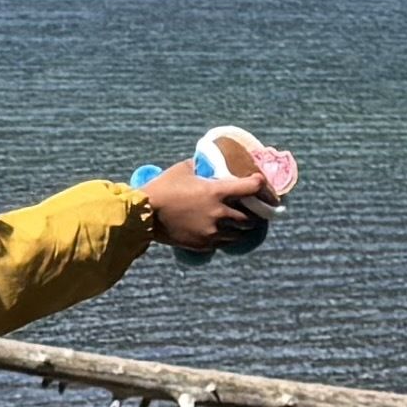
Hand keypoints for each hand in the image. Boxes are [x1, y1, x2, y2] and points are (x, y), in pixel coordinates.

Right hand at [144, 164, 277, 255]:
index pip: (252, 187)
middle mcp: (220, 213)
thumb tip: (207, 162)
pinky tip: (222, 233)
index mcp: (217, 192)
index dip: (261, 185)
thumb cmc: (162, 188)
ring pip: (239, 233)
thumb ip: (201, 165)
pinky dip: (225, 237)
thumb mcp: (183, 169)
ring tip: (240, 224)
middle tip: (256, 210)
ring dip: (241, 228)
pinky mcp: (203, 244)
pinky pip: (222, 243)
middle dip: (255, 214)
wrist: (144, 214)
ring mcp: (212, 231)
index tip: (261, 184)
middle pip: (250, 217)